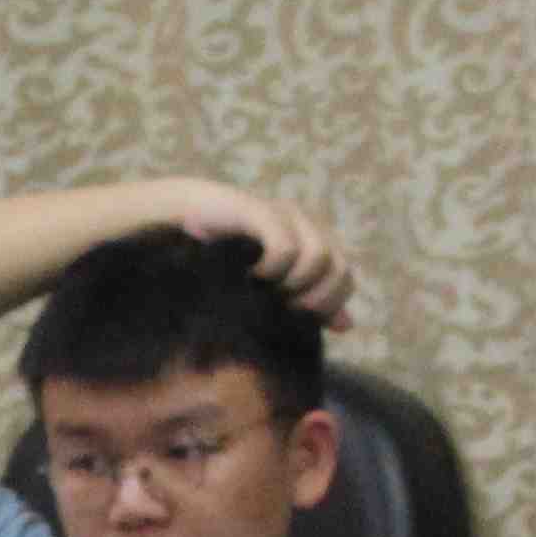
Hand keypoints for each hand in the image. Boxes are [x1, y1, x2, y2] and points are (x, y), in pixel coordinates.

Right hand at [172, 183, 353, 325]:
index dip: (329, 304)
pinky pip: (285, 246)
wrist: (188, 221)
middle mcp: (308, 225)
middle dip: (315, 297)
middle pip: (339, 267)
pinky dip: (273, 269)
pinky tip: (252, 275)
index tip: (299, 317)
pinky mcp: (261, 211)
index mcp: (316, 241)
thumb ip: (310, 303)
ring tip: (268, 290)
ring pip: (318, 256)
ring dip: (295, 283)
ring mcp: (286, 215)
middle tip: (285, 307)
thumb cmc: (231, 259)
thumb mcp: (275, 287)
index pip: (345, 278)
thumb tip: (346, 325)